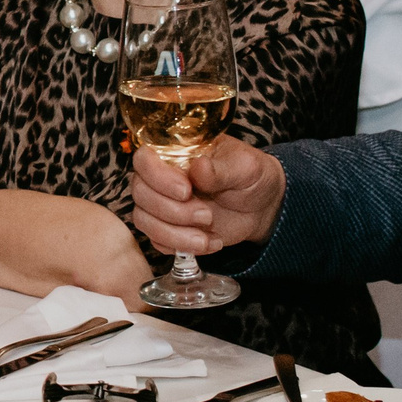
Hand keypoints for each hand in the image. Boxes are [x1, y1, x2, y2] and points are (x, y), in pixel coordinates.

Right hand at [131, 140, 284, 255]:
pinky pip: (159, 242)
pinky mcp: (168, 230)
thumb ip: (221, 169)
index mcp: (175, 153)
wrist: (261, 206)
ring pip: (144, 220)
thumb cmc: (250, 176)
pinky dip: (183, 247)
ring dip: (175, 234)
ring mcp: (162, 205)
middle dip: (173, 210)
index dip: (158, 176)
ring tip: (207, 236)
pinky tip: (211, 243)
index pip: (144, 159)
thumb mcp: (245, 167)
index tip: (186, 190)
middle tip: (207, 215)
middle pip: (140, 193)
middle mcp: (162, 178)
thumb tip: (198, 168)